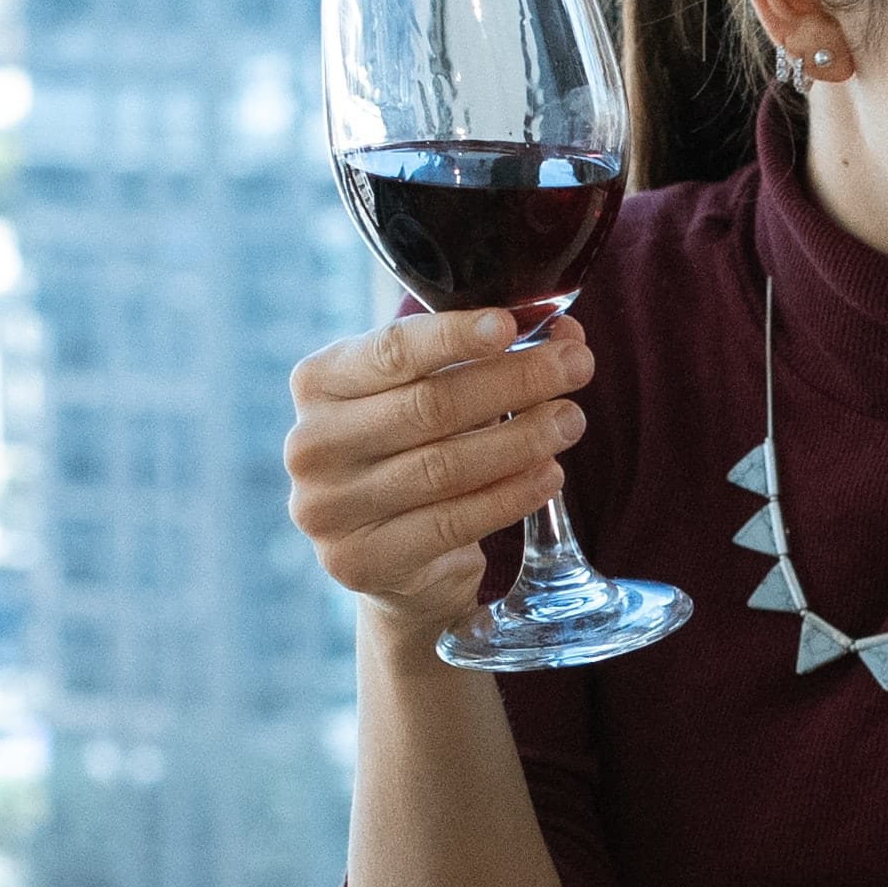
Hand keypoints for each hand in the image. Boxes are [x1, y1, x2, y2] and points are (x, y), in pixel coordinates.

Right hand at [290, 308, 591, 637]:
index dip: (454, 335)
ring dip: (521, 439)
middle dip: (514, 382)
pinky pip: (451, 523)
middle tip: (577, 366)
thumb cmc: (414, 453)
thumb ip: (481, 360)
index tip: (512, 325)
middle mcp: (310, 443)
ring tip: (570, 420)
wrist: (392, 561)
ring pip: (444, 466)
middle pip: (427, 406)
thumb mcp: (430, 394)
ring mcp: (328, 509)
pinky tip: (549, 474)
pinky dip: (509, 495)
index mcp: (318, 382)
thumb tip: (566, 335)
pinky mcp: (362, 560)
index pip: (391, 350)